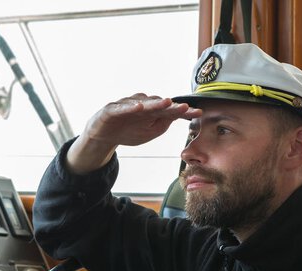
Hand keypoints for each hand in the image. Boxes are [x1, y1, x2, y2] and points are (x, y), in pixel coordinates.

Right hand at [85, 93, 200, 146]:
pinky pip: (123, 108)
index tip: (198, 113)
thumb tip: (177, 115)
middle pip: (159, 105)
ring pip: (143, 104)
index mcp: (153, 113)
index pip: (171, 111)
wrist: (103, 135)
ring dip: (155, 103)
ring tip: (166, 103)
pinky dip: (131, 107)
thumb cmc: (129, 131)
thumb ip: (163, 124)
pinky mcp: (112, 109)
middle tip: (185, 107)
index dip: (184, 112)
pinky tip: (139, 107)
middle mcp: (142, 106)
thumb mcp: (149, 132)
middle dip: (172, 106)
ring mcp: (127, 106)